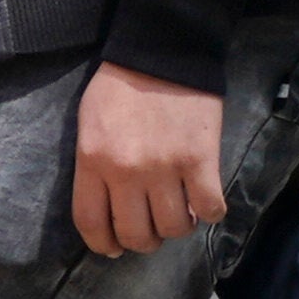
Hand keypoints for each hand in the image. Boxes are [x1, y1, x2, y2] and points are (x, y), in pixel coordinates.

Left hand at [70, 61, 228, 260]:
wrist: (163, 50)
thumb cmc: (121, 86)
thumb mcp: (89, 125)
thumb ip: (94, 166)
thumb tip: (111, 206)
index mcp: (93, 161)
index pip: (92, 223)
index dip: (104, 244)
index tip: (114, 248)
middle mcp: (127, 172)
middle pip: (135, 233)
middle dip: (144, 240)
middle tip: (151, 231)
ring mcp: (166, 168)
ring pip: (173, 227)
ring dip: (177, 228)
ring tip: (180, 214)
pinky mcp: (201, 160)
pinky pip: (208, 207)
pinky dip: (209, 212)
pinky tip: (206, 203)